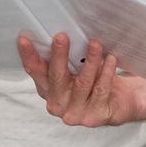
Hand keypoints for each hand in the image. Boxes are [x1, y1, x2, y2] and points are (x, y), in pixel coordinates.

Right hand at [16, 33, 145, 126]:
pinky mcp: (95, 117)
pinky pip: (100, 90)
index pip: (35, 70)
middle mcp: (58, 103)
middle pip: (56, 77)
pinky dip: (106, 73)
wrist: (121, 103)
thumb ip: (66, 57)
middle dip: (58, 55)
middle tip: (61, 36)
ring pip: (82, 83)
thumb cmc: (94, 81)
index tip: (24, 38)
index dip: (28, 55)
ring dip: (90, 61)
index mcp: (48, 89)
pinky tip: (111, 60)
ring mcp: (76, 113)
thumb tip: (60, 29)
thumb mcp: (76, 69)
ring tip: (95, 43)